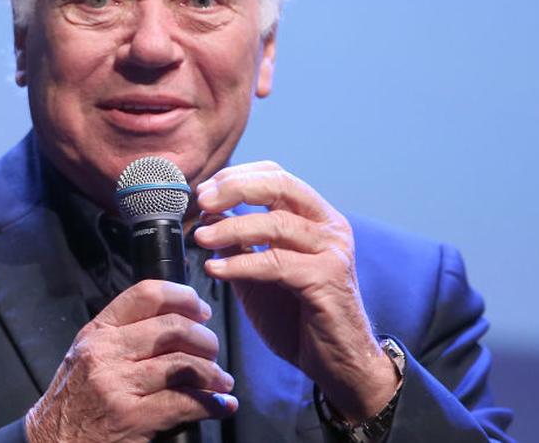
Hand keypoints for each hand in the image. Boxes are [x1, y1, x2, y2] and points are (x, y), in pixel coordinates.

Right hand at [25, 280, 236, 442]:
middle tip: (213, 351)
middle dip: (204, 338)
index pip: (145, 295)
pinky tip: (221, 405)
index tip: (200, 309)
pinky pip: (185, 403)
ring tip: (221, 380)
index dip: (182, 296)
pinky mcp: (132, 418)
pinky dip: (211, 404)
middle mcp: (106, 353)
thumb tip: (174, 324)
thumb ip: (121, 337)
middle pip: (172, 328)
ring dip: (213, 373)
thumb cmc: (73, 402)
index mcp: (97, 333)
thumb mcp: (86, 356)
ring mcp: (118, 385)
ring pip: (183, 364)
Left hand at [192, 161, 398, 422]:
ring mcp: (332, 251)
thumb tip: (208, 215)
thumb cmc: (298, 316)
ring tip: (200, 238)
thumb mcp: (259, 273)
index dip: (238, 176)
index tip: (205, 190)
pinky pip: (276, 263)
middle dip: (235, 188)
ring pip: (276, 223)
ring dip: (231, 228)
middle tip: (202, 201)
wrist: (337, 363)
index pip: (277, 175)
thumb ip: (239, 244)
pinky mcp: (328, 278)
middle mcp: (329, 226)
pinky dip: (241, 264)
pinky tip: (215, 269)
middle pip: (280, 185)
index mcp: (315, 217)